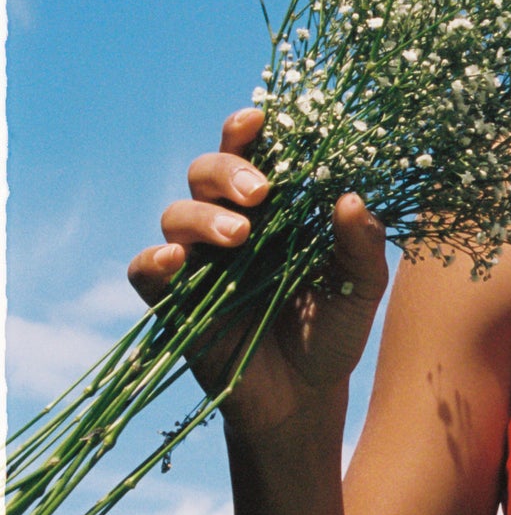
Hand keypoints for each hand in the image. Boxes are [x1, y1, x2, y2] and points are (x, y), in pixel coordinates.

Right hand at [127, 105, 389, 439]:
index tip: (261, 117)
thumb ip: (362, 245)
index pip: (253, 153)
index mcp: (274, 208)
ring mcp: (198, 261)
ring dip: (203, 215)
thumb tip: (351, 198)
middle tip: (262, 191)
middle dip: (228, 168)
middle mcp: (230, 223)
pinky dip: (154, 260)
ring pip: (176, 213)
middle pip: (205, 171)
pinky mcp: (173, 301)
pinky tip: (176, 261)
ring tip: (240, 236)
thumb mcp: (360, 289)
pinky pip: (145, 270)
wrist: (305, 397)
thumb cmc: (332, 331)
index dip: (248, 128)